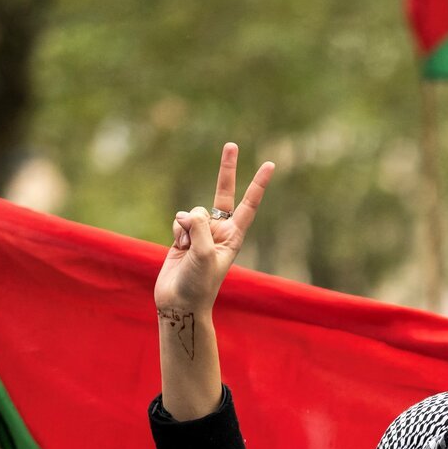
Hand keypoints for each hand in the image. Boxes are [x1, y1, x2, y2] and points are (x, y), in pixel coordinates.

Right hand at [155, 142, 273, 316]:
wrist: (180, 303)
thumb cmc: (198, 285)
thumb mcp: (203, 255)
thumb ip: (199, 227)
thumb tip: (189, 212)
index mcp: (234, 236)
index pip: (249, 204)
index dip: (258, 184)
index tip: (271, 164)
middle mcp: (220, 231)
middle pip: (223, 194)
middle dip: (226, 170)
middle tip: (231, 144)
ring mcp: (201, 233)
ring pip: (191, 211)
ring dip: (186, 224)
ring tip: (187, 248)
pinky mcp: (184, 237)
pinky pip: (179, 220)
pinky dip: (176, 230)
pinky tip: (179, 246)